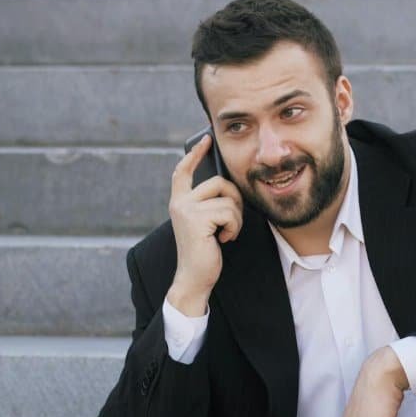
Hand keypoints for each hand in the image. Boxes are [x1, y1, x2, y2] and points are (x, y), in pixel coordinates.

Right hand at [168, 134, 243, 306]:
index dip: (195, 154)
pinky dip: (234, 227)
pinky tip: (224, 239)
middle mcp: (179, 202)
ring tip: (226, 233)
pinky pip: (229, 212)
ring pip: (228, 199)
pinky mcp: (196, 220)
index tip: (206, 139)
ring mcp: (186, 210)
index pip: (183, 171)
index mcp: (180, 201)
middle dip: (234, 199)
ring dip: (236, 219)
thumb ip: (209, 203)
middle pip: (218, 182)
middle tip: (231, 221)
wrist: (195, 276)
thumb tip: (228, 185)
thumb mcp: (205, 222)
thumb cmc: (204, 250)